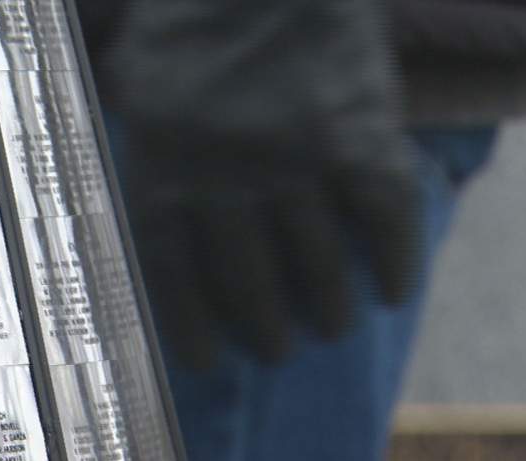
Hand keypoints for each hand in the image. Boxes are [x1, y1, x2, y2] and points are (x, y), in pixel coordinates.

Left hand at [112, 0, 419, 364]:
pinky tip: (395, 288)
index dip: (194, 327)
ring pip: (318, 264)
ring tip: (331, 327)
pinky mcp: (355, 129)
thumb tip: (133, 205)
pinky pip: (383, 215)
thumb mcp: (130, 81)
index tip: (210, 362)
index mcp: (160, 166)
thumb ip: (136, 148)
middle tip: (278, 350)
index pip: (172, 276)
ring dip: (328, 310)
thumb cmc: (184, 13)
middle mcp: (223, 176)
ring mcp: (292, 157)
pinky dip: (395, 259)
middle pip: (248, 285)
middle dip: (266, 331)